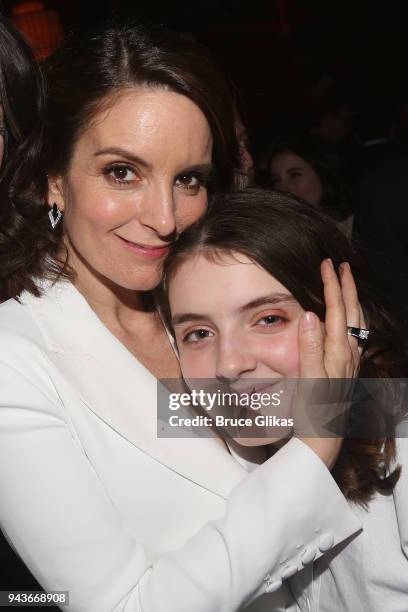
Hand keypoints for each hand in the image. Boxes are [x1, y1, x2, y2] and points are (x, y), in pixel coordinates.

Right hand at [295, 259, 364, 467]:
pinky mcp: (346, 370)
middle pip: (353, 312)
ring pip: (357, 323)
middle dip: (347, 287)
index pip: (337, 310)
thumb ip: (310, 347)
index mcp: (338, 352)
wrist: (323, 438)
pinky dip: (352, 319)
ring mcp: (350, 362)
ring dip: (352, 300)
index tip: (326, 264)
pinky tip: (349, 323)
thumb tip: (309, 314)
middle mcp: (348, 354)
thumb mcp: (308, 379)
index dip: (332, 285)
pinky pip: (354, 335)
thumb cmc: (312, 411)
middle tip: (341, 266)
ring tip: (348, 286)